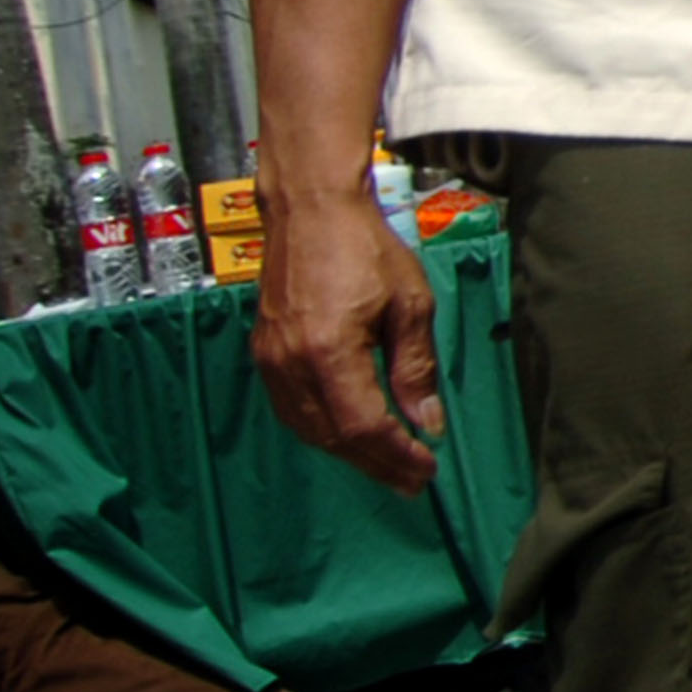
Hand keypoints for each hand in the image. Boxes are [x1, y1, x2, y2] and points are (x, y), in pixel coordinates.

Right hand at [253, 190, 443, 492]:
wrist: (310, 210)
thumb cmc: (366, 248)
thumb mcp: (410, 304)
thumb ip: (415, 367)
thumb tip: (427, 421)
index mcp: (329, 352)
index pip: (364, 426)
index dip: (397, 454)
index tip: (427, 469)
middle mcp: (291, 364)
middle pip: (334, 436)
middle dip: (376, 464)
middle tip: (413, 481)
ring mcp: (271, 361)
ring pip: (309, 429)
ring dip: (350, 454)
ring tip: (388, 466)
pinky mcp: (263, 354)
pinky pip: (292, 410)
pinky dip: (323, 431)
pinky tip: (350, 436)